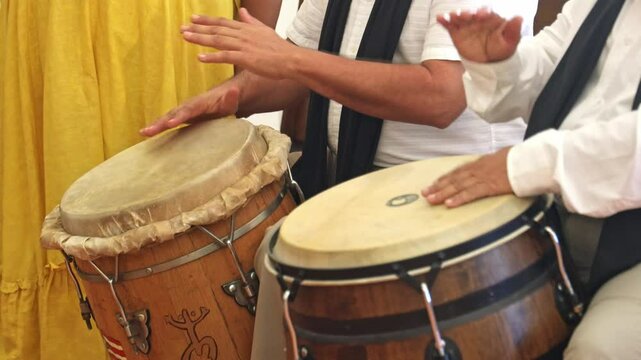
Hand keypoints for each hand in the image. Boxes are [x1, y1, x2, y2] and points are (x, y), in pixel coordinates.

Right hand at [139, 85, 239, 136]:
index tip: (171, 123)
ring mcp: (182, 111)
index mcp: (200, 103)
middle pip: (173, 114)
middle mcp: (188, 106)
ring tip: (143, 133)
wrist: (221, 99)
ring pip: (167, 118)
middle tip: (149, 131)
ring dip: (155, 125)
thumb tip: (235, 91)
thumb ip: (232, 98)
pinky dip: (156, 127)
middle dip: (161, 122)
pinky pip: (167, 122)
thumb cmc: (227, 103)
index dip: (180, 116)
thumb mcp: (232, 101)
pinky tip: (145, 134)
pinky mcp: (180, 117)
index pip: (189, 110)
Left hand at [180, 8, 302, 78]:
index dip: (207, 20)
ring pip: (218, 40)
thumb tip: (242, 11)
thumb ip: (251, 21)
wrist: (290, 59)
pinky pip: (225, 56)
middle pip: (216, 29)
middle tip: (182, 27)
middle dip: (198, 28)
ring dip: (200, 38)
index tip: (193, 18)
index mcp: (246, 28)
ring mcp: (243, 46)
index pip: (223, 22)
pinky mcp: (246, 58)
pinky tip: (200, 57)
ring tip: (185, 37)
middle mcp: (242, 34)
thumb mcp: (264, 30)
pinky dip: (212, 56)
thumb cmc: (279, 48)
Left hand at [421, 147, 513, 206]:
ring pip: (458, 186)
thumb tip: (494, 161)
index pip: (458, 171)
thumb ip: (495, 161)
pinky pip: (471, 193)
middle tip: (424, 193)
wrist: (530, 159)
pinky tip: (449, 204)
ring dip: (442, 193)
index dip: (445, 178)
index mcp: (481, 163)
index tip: (434, 183)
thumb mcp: (504, 156)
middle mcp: (478, 169)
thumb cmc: (521, 158)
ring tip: (430, 199)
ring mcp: (482, 177)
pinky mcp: (490, 186)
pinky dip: (459, 199)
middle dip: (438, 186)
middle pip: (454, 178)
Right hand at [437, 8, 521, 62]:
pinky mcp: (457, 33)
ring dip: (456, 15)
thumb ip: (513, 30)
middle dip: (468, 13)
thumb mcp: (510, 42)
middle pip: (471, 13)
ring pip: (460, 18)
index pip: (487, 12)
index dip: (484, 12)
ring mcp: (466, 26)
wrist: (489, 63)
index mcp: (491, 19)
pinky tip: (439, 18)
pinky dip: (444, 21)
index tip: (483, 16)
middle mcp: (477, 20)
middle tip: (466, 16)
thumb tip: (519, 18)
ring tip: (453, 17)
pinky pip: (449, 26)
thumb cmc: (501, 50)